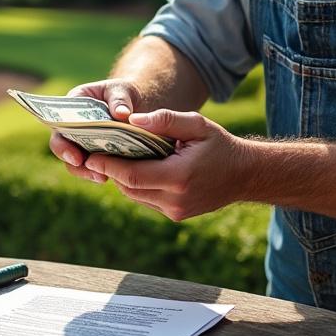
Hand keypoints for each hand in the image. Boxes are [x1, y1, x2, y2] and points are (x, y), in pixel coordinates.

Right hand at [49, 79, 144, 183]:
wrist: (137, 103)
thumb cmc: (124, 92)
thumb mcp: (122, 90)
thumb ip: (120, 100)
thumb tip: (122, 113)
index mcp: (73, 104)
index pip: (59, 123)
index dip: (63, 142)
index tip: (76, 157)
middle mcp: (73, 125)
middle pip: (63, 145)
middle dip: (71, 159)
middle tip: (85, 168)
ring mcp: (82, 141)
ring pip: (76, 160)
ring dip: (85, 170)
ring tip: (101, 178)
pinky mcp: (95, 153)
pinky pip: (92, 166)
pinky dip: (99, 172)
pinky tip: (111, 178)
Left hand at [82, 109, 252, 221]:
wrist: (244, 175)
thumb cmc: (219, 145)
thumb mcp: (197, 124)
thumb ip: (164, 120)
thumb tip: (132, 120)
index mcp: (179, 176)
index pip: (131, 175)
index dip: (107, 166)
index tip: (91, 154)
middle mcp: (175, 199)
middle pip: (128, 187)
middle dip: (110, 171)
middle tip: (95, 152)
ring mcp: (175, 211)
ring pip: (134, 195)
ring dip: (123, 178)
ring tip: (113, 157)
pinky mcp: (175, 215)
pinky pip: (146, 200)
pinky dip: (137, 185)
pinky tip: (137, 168)